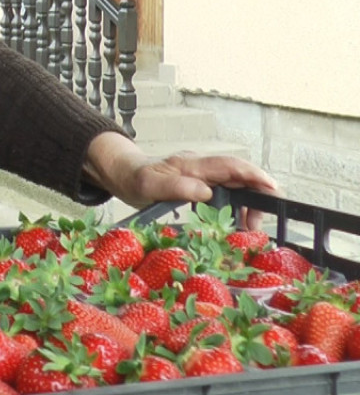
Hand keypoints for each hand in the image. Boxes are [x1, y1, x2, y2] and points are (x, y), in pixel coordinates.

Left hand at [85, 132, 280, 229]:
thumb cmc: (134, 177)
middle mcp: (202, 167)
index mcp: (192, 164)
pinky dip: (234, 210)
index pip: (231, 165)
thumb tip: (206, 192)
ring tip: (247, 230)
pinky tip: (234, 226)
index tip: (273, 189)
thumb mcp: (148, 185)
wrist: (122, 173)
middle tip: (257, 226)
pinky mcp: (200, 185)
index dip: (255, 175)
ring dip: (247, 207)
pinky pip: (225, 195)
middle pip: (240, 177)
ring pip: (235, 188)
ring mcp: (202, 176)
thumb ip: (175, 187)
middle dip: (257, 197)